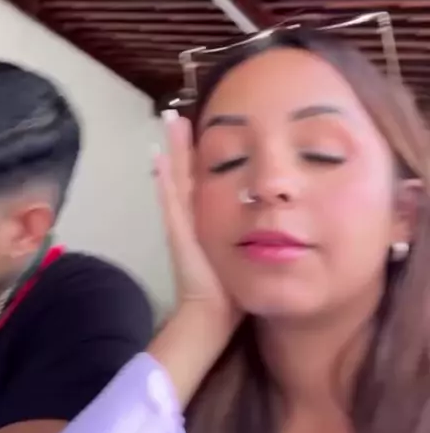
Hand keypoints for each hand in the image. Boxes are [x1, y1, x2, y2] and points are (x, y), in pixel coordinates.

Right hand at [149, 110, 239, 406]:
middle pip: (186, 173)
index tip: (199, 130)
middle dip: (182, 146)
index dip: (199, 158)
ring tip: (169, 122)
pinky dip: (165, 179)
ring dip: (173, 151)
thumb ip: (253, 232)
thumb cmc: (232, 290)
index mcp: (208, 221)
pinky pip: (172, 200)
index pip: (203, 182)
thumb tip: (273, 213)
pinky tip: (160, 158)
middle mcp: (193, 217)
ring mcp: (183, 224)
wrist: (212, 316)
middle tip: (176, 116)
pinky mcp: (179, 233)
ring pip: (177, 179)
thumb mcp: (243, 252)